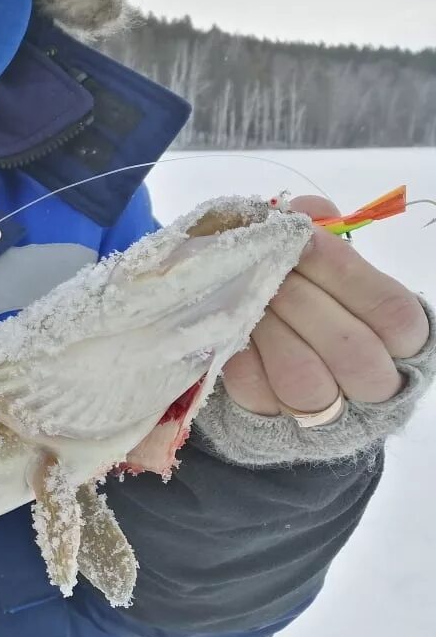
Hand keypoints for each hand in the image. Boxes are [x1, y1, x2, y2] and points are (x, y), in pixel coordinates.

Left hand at [222, 196, 429, 416]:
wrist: (281, 373)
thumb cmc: (319, 307)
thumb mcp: (330, 271)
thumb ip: (324, 235)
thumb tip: (308, 211)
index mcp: (406, 342)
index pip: (392, 312)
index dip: (344, 272)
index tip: (301, 239)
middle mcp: (378, 385)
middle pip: (352, 351)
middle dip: (300, 300)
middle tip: (264, 267)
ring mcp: (329, 416)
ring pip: (304, 379)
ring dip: (267, 328)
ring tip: (247, 297)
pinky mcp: (275, 425)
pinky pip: (256, 392)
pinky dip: (239, 354)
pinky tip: (231, 326)